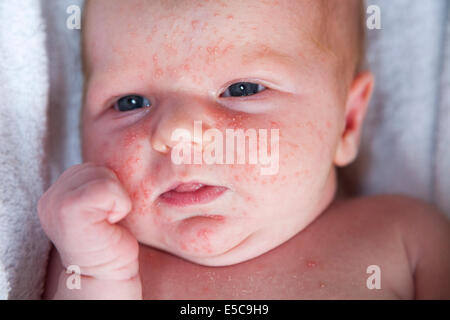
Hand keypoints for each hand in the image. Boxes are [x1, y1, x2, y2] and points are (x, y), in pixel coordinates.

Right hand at [38, 162, 138, 280]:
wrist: (107, 274)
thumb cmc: (111, 238)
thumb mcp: (101, 204)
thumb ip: (95, 183)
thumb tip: (114, 155)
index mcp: (57, 193)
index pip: (92, 167)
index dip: (109, 188)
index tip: (105, 214)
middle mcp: (50, 197)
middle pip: (97, 168)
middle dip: (113, 192)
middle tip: (107, 219)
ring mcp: (55, 202)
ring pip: (104, 175)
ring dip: (117, 199)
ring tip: (108, 221)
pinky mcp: (67, 209)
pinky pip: (107, 188)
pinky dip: (119, 205)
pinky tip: (111, 224)